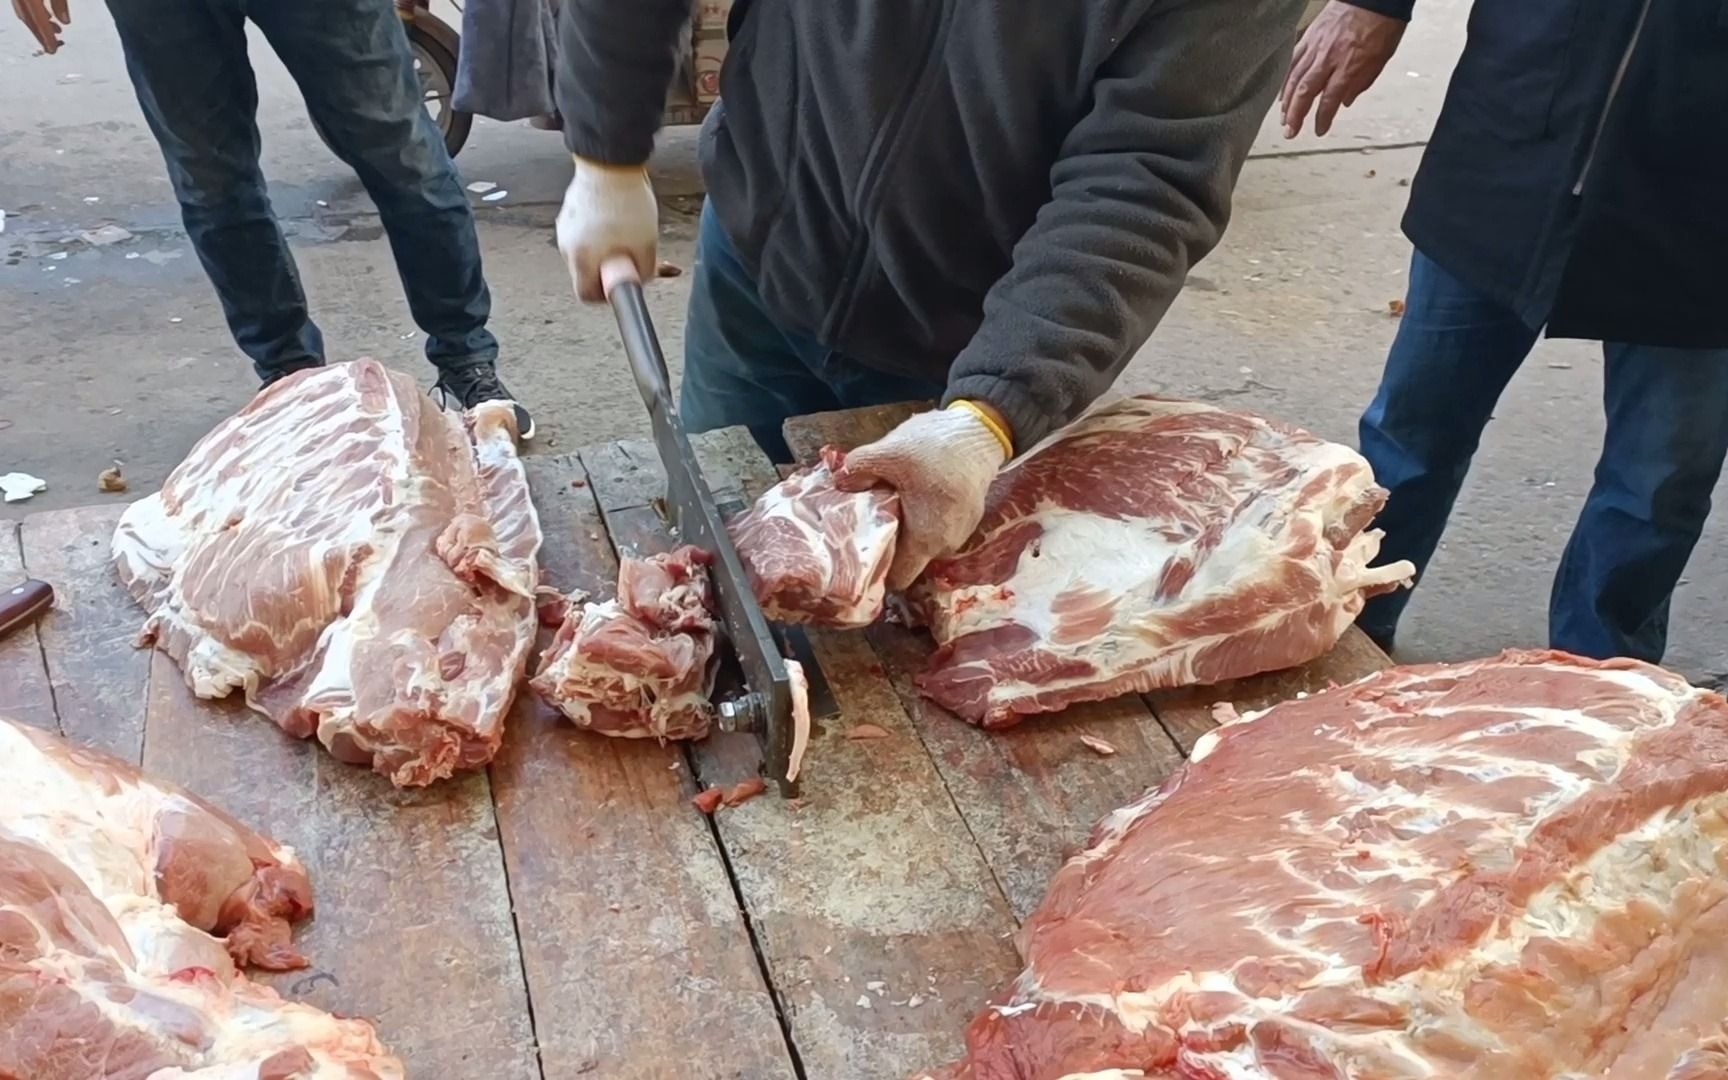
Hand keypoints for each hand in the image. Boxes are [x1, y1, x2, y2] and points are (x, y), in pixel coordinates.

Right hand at [13, 0, 69, 52]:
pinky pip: (23, 5)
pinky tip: (46, 15)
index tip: (52, 50)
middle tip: (53, 45)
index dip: (46, 38)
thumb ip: (60, 4)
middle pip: (29, 21)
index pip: (39, 23)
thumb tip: (65, 21)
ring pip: (24, 13)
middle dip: (41, 35)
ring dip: (39, 25)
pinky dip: (34, 14)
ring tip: (55, 30)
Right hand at [555, 157, 657, 302]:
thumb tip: (638, 282)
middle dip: (608, 269)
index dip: (605, 296)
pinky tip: (618, 217)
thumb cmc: (627, 204)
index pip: (585, 294)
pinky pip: (585, 232)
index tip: (620, 285)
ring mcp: (565, 226)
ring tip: (627, 231)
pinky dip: (601, 232)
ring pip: (587, 251)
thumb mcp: (645, 246)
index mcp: (580, 258)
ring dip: (605, 249)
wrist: (610, 162)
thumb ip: (641, 273)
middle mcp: (566, 245)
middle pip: (586, 272)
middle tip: (630, 255)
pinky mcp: (570, 210)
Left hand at [835, 405, 1008, 590]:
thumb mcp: (889, 451)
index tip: (861, 548)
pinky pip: (937, 527)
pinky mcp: (967, 518)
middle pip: (908, 558)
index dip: (877, 569)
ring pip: (922, 542)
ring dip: (907, 526)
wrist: (981, 430)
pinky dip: (924, 515)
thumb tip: (839, 482)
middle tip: (871, 515)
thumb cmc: (937, 447)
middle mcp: (946, 545)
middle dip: (889, 540)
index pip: (897, 578)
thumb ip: (857, 469)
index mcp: (926, 540)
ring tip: (894, 499)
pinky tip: (916, 491)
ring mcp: (961, 533)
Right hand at [1280, 1, 1404, 137]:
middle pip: (1305, 92)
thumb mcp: (1380, 60)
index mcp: (1349, 66)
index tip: (1319, 130)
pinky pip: (1293, 61)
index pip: (1330, 99)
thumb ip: (1361, 82)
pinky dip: (1286, 79)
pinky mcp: (1309, 37)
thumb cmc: (1382, 26)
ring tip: (1283, 117)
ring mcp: (1316, 47)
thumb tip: (1345, 101)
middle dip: (1295, 115)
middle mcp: (1328, 59)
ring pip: (1295, 78)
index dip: (1322, 118)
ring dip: (1287, 101)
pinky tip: (1283, 92)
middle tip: (1290, 132)